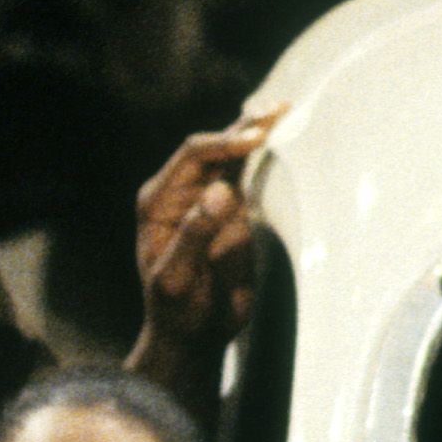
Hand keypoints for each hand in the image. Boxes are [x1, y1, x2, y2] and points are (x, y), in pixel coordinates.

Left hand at [128, 108, 275, 392]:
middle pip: (212, 146)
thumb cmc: (177, 309)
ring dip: (255, 130)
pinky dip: (261, 152)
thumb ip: (195, 234)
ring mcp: (205, 198)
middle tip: (279, 110)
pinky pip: (244, 172)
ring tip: (282, 109)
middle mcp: (180, 192)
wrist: (190, 332)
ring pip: (230, 154)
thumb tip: (219, 190)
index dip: (224, 142)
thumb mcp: (178, 278)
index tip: (256, 139)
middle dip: (244, 126)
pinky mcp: (228, 209)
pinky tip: (276, 132)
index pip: (192, 157)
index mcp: (159, 202)